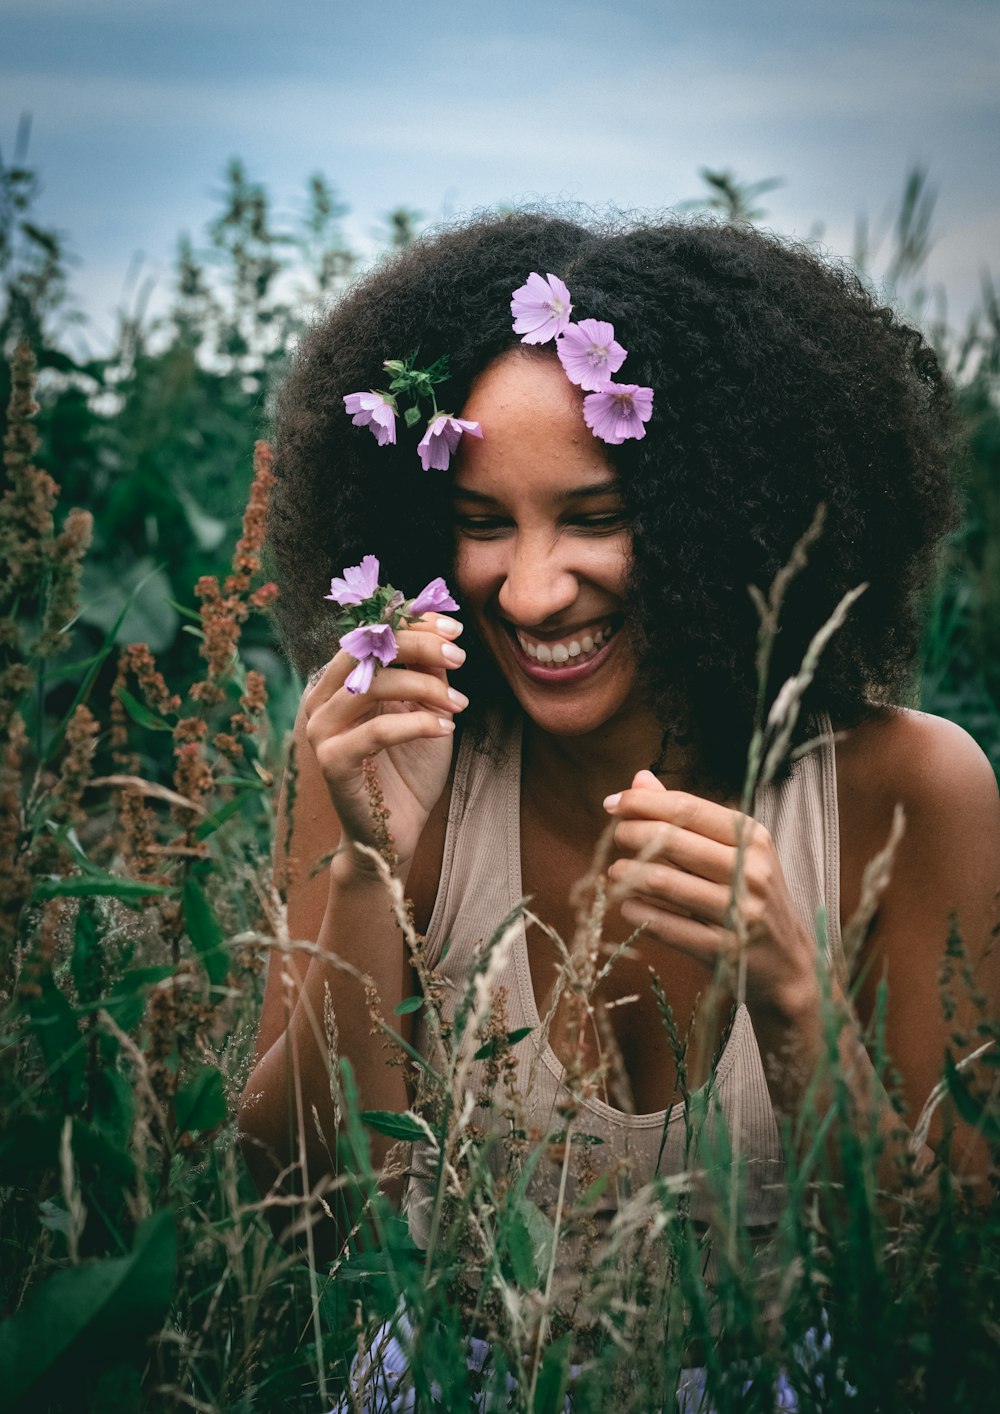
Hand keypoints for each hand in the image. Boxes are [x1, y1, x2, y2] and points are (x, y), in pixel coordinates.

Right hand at [303, 614, 467, 871]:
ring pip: (371, 687)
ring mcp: (321, 731)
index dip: (412, 624)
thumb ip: (427, 672)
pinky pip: (376, 732)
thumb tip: (442, 631)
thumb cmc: (408, 770)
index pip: (371, 635)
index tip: (455, 629)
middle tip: (458, 656)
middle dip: (417, 645)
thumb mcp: (425, 710)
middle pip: (365, 651)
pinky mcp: (331, 762)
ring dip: (424, 688)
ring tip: (459, 704)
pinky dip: (416, 724)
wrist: (394, 832)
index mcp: (339, 682)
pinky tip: (446, 728)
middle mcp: (322, 700)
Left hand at [604, 769, 818, 1021]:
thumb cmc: (751, 897)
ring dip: (627, 874)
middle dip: (631, 833)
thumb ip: (686, 816)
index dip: (643, 802)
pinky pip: (666, 926)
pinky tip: (627, 906)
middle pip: (671, 839)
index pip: (687, 808)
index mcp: (753, 837)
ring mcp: (740, 911)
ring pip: (663, 882)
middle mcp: (751, 870)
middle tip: (614, 837)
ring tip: (615, 872)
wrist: (789, 964)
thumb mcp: (733, 851)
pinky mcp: (725, 950)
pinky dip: (637, 912)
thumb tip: (640, 779)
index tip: (613, 803)